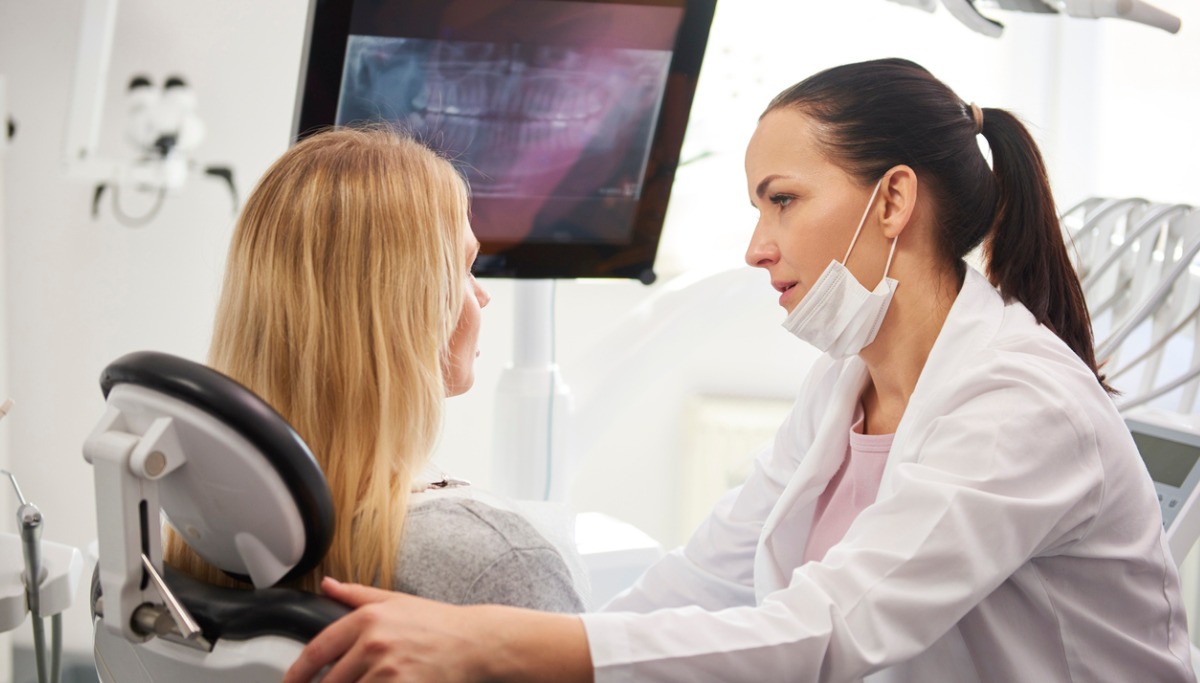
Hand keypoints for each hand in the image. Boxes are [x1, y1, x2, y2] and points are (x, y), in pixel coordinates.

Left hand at [284, 577, 489, 682]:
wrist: (476, 642)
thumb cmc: (438, 623)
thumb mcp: (396, 601)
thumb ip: (357, 595)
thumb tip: (326, 585)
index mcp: (367, 619)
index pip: (317, 651)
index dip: (296, 673)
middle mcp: (374, 644)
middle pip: (329, 682)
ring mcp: (389, 670)